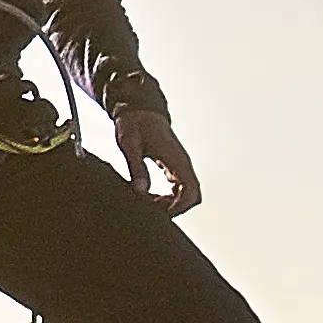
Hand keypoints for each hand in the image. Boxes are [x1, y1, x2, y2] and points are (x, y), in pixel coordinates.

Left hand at [114, 100, 201, 216]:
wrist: (139, 109)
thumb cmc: (134, 123)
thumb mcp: (129, 144)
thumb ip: (136, 167)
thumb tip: (140, 191)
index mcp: (175, 158)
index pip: (190, 189)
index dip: (180, 206)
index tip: (161, 213)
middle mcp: (182, 162)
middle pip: (193, 195)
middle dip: (176, 208)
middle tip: (153, 212)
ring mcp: (180, 164)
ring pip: (187, 193)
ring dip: (172, 203)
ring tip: (149, 204)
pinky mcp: (174, 166)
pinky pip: (179, 188)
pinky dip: (169, 197)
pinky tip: (151, 197)